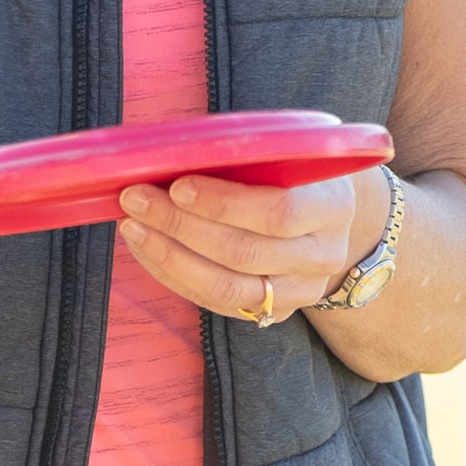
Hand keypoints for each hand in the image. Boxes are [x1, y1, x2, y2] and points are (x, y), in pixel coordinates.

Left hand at [117, 168, 370, 328]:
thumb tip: (175, 153)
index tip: (177, 185)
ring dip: (169, 256)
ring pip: (226, 287)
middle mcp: (323, 256)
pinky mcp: (273, 312)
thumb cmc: (294, 173)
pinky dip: (173, 275)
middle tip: (135, 199)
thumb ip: (245, 154)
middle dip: (180, 225)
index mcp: (332, 206)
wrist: (328, 219)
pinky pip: (215, 302)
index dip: (224, 202)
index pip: (279, 212)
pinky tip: (146, 248)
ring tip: (132, 226)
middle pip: (244, 252)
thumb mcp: (287, 153)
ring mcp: (300, 291)